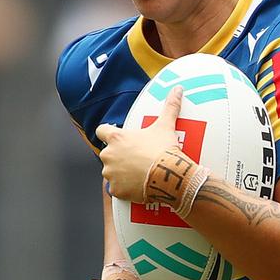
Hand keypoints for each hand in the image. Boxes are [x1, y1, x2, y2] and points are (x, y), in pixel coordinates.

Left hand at [96, 87, 183, 201]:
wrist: (169, 176)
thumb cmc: (164, 150)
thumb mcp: (165, 126)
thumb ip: (169, 106)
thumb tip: (178, 89)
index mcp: (116, 138)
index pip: (101, 131)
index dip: (108, 132)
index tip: (116, 136)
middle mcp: (109, 155)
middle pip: (108, 154)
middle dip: (118, 156)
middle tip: (136, 159)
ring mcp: (110, 174)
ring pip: (111, 173)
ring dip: (120, 173)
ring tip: (138, 174)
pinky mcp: (116, 190)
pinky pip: (117, 189)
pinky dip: (124, 189)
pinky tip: (137, 186)